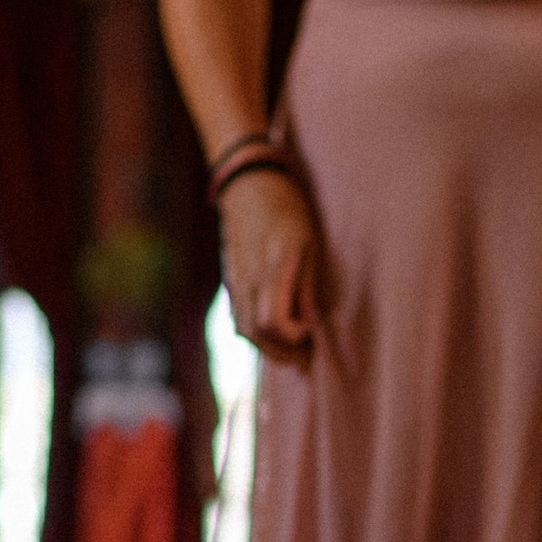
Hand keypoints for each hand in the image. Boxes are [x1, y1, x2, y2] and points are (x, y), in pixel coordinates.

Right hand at [216, 167, 318, 364]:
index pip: (273, 321)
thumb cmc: (285, 207)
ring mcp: (235, 280)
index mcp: (272, 266)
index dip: (293, 337)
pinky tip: (272, 332)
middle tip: (305, 358)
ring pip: (243, 330)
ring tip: (290, 350)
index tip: (311, 334)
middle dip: (281, 353)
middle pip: (256, 334)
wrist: (247, 184)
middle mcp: (249, 278)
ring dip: (267, 347)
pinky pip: (238, 317)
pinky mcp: (230, 280)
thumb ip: (307, 284)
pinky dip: (255, 334)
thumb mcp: (308, 241)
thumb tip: (309, 322)